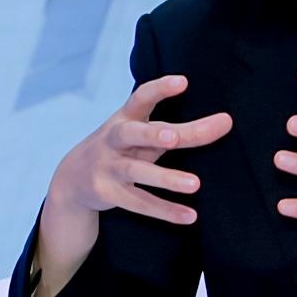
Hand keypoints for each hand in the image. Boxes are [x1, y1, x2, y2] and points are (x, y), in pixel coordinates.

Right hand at [31, 75, 230, 296]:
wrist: (72, 179)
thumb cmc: (120, 149)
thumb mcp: (137, 134)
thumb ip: (172, 129)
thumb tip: (223, 122)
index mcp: (124, 119)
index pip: (140, 98)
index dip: (160, 89)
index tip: (183, 82)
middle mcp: (113, 140)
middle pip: (133, 134)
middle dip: (152, 134)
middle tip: (174, 137)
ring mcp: (108, 167)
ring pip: (137, 172)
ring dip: (166, 178)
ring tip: (195, 184)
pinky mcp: (108, 193)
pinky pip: (139, 202)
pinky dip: (165, 210)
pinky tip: (189, 215)